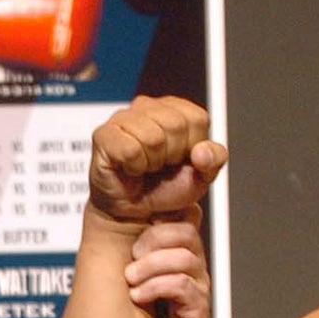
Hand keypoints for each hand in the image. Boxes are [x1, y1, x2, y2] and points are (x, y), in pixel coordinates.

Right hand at [87, 96, 224, 224]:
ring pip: (152, 137)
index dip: (193, 146)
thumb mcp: (202, 175)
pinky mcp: (104, 135)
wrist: (136, 211)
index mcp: (175, 109)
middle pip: (175, 125)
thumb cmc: (165, 187)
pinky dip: (134, 167)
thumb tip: (202, 150)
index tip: (181, 159)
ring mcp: (123, 118)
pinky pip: (130, 150)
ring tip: (145, 167)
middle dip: (172, 155)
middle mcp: (148, 106)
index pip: (197, 118)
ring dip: (152, 163)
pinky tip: (130, 169)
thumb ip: (214, 159)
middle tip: (160, 166)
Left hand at [125, 214, 208, 317]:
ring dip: (150, 267)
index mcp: (176, 247)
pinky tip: (137, 296)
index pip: (183, 215)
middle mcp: (191, 262)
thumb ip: (126, 242)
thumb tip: (109, 209)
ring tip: (130, 280)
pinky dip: (155, 287)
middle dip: (152, 240)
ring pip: (183, 258)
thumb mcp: (125, 268)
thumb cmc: (131, 310)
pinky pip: (182, 284)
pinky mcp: (198, 307)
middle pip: (185, 231)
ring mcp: (197, 284)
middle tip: (131, 258)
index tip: (135, 234)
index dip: (160, 218)